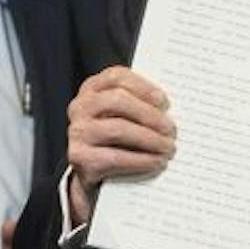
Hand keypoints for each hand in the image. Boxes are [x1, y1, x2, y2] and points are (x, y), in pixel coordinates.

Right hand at [65, 66, 174, 224]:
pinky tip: (157, 162)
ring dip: (150, 139)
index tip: (165, 102)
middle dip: (150, 115)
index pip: (117, 77)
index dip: (144, 87)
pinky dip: (141, 160)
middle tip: (171, 129)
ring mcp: (78, 132)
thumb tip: (171, 111)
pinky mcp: (80, 157)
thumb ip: (139, 105)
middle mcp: (80, 107)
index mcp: (92, 89)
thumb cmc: (115, 139)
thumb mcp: (122, 116)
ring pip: (118, 129)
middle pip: (118, 100)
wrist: (91, 171)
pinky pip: (116, 157)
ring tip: (169, 148)